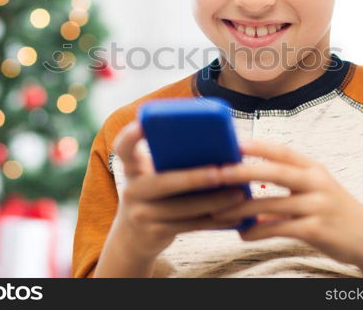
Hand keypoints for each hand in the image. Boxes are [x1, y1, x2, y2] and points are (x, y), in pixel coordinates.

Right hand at [109, 120, 246, 261]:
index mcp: (132, 168)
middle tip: (220, 173)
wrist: (133, 238)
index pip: (124, 147)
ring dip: (214, 202)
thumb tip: (220, 148)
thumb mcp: (152, 176)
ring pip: (182, 208)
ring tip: (238, 194)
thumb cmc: (155, 196)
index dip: (130, 135)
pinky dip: (214, 221)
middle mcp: (132, 189)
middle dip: (194, 178)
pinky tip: (234, 217)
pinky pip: (190, 226)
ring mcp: (141, 214)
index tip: (143, 124)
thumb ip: (171, 162)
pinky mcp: (154, 233)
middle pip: (163, 182)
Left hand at [210, 139, 362, 270]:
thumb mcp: (314, 190)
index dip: (257, 145)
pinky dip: (258, 232)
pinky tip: (242, 234)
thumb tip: (246, 185)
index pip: (282, 151)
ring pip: (272, 204)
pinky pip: (280, 228)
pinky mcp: (316, 229)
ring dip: (242, 209)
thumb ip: (285, 184)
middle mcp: (316, 182)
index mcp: (313, 168)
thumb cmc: (333, 210)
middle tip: (217, 172)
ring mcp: (318, 205)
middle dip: (244, 171)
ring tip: (218, 212)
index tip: (231, 141)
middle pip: (275, 171)